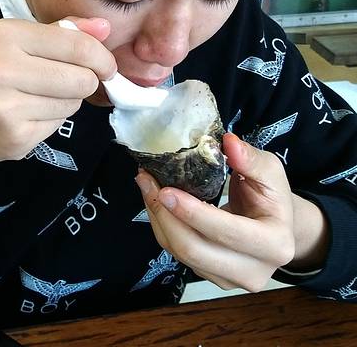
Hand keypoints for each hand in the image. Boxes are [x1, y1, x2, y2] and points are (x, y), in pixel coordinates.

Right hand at [0, 16, 115, 164]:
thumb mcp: (14, 41)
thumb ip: (62, 32)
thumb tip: (106, 28)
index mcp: (5, 35)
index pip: (76, 45)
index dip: (101, 58)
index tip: (106, 67)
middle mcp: (1, 69)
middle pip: (81, 79)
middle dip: (84, 82)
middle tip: (66, 82)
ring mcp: (6, 107)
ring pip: (72, 104)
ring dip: (66, 101)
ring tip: (37, 97)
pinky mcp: (14, 138)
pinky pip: (57, 125)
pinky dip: (51, 120)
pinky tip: (26, 116)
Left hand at [136, 133, 295, 291]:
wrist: (276, 227)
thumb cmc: (272, 197)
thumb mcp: (270, 171)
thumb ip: (250, 158)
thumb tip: (228, 141)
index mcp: (275, 244)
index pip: (227, 232)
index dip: (192, 213)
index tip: (166, 189)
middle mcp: (252, 271)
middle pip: (194, 250)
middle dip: (163, 215)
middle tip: (147, 181)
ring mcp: (229, 280)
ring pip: (179, 253)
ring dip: (157, 218)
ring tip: (147, 185)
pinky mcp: (209, 276)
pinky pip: (176, 254)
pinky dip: (162, 225)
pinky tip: (156, 200)